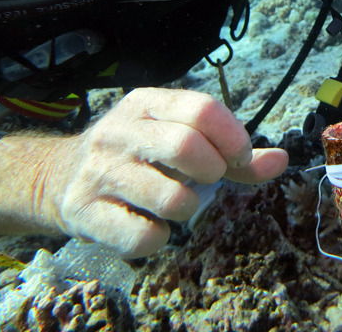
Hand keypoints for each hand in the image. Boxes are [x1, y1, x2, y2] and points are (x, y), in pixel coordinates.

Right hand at [46, 88, 287, 256]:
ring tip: (175, 202)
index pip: (202, 108)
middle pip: (186, 146)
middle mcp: (119, 131)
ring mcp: (99, 171)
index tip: (239, 158)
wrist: (59, 179)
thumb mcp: (180, 140)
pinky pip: (143, 236)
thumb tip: (282, 160)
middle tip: (207, 179)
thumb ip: (233, 154)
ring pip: (171, 198)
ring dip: (187, 208)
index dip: (233, 138)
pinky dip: (159, 238)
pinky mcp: (84, 212)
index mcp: (147, 103)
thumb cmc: (138, 158)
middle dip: (212, 171)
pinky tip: (149, 225)